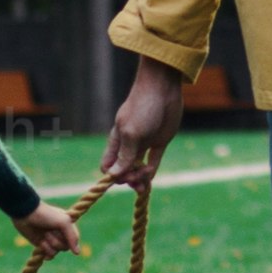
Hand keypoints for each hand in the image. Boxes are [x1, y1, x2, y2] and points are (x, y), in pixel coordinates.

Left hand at [15, 201, 84, 259]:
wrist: (26, 214)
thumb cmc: (46, 215)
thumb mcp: (64, 222)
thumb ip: (72, 236)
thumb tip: (77, 253)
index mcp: (68, 225)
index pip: (75, 239)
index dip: (69, 238)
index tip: (61, 232)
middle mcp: (61, 233)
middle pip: (66, 247)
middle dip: (57, 240)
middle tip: (49, 230)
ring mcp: (51, 239)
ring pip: (57, 251)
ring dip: (50, 244)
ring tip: (43, 234)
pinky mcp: (42, 245)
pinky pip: (50, 255)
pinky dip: (45, 251)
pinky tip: (41, 244)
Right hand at [96, 58, 187, 192]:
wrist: (162, 88)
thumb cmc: (142, 107)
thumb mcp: (132, 133)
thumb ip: (124, 155)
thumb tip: (113, 176)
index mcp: (116, 141)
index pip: (108, 165)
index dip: (114, 175)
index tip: (124, 177)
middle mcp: (129, 144)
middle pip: (124, 169)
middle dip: (129, 179)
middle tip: (138, 181)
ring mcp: (144, 143)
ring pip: (138, 168)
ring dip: (140, 178)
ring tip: (145, 184)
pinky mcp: (159, 141)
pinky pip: (153, 160)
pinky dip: (151, 171)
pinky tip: (150, 176)